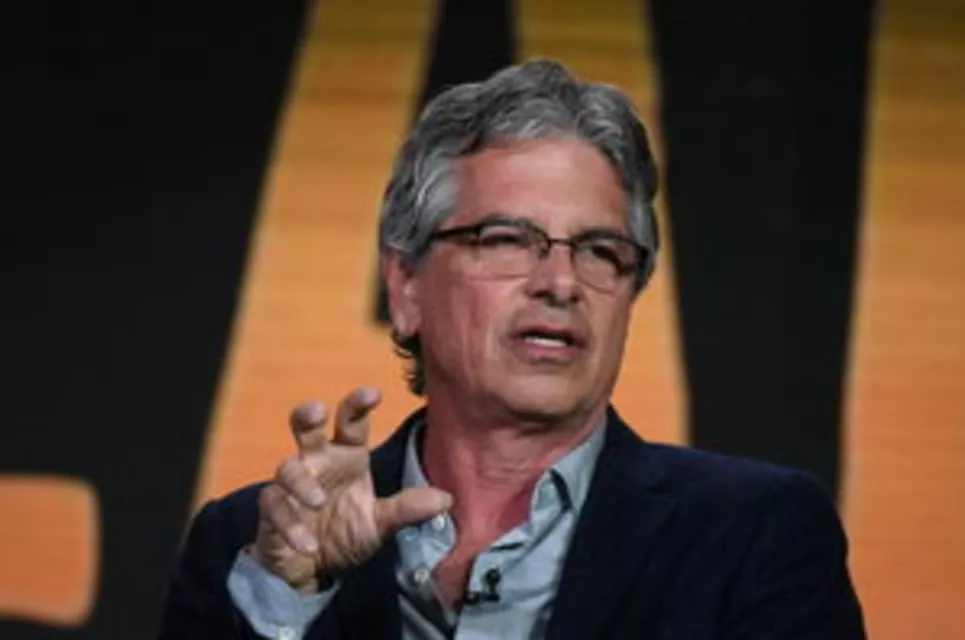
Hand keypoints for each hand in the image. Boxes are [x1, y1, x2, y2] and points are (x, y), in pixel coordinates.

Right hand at [251, 388, 451, 592]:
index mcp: (347, 456)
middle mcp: (318, 462)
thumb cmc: (347, 532)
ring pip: (288, 468)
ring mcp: (292, 484)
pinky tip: (308, 543)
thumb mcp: (380, 523)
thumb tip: (447, 499)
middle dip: (308, 415)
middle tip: (316, 412)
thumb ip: (408, 509)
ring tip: (320, 501)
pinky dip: (291, 525)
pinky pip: (275, 508)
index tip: (373, 394)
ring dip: (302, 483)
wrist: (313, 568)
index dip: (358, 404)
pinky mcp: (272, 509)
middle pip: (306, 426)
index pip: (351, 422)